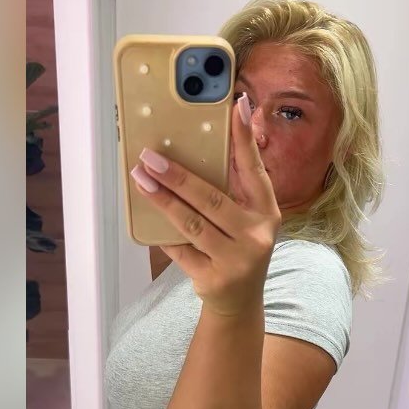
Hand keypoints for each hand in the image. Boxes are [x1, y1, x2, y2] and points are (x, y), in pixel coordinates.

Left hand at [129, 94, 281, 317]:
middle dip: (178, 176)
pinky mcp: (213, 278)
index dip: (244, 138)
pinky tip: (145, 215)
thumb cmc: (238, 249)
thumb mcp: (247, 219)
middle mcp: (257, 235)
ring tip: (140, 178)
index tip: (236, 105)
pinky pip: (180, 250)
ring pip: (192, 224)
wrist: (240, 303)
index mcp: (267, 212)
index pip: (254, 169)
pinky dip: (163, 232)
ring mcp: (236, 260)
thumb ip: (233, 188)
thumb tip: (202, 144)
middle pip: (212, 199)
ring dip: (162, 200)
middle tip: (150, 156)